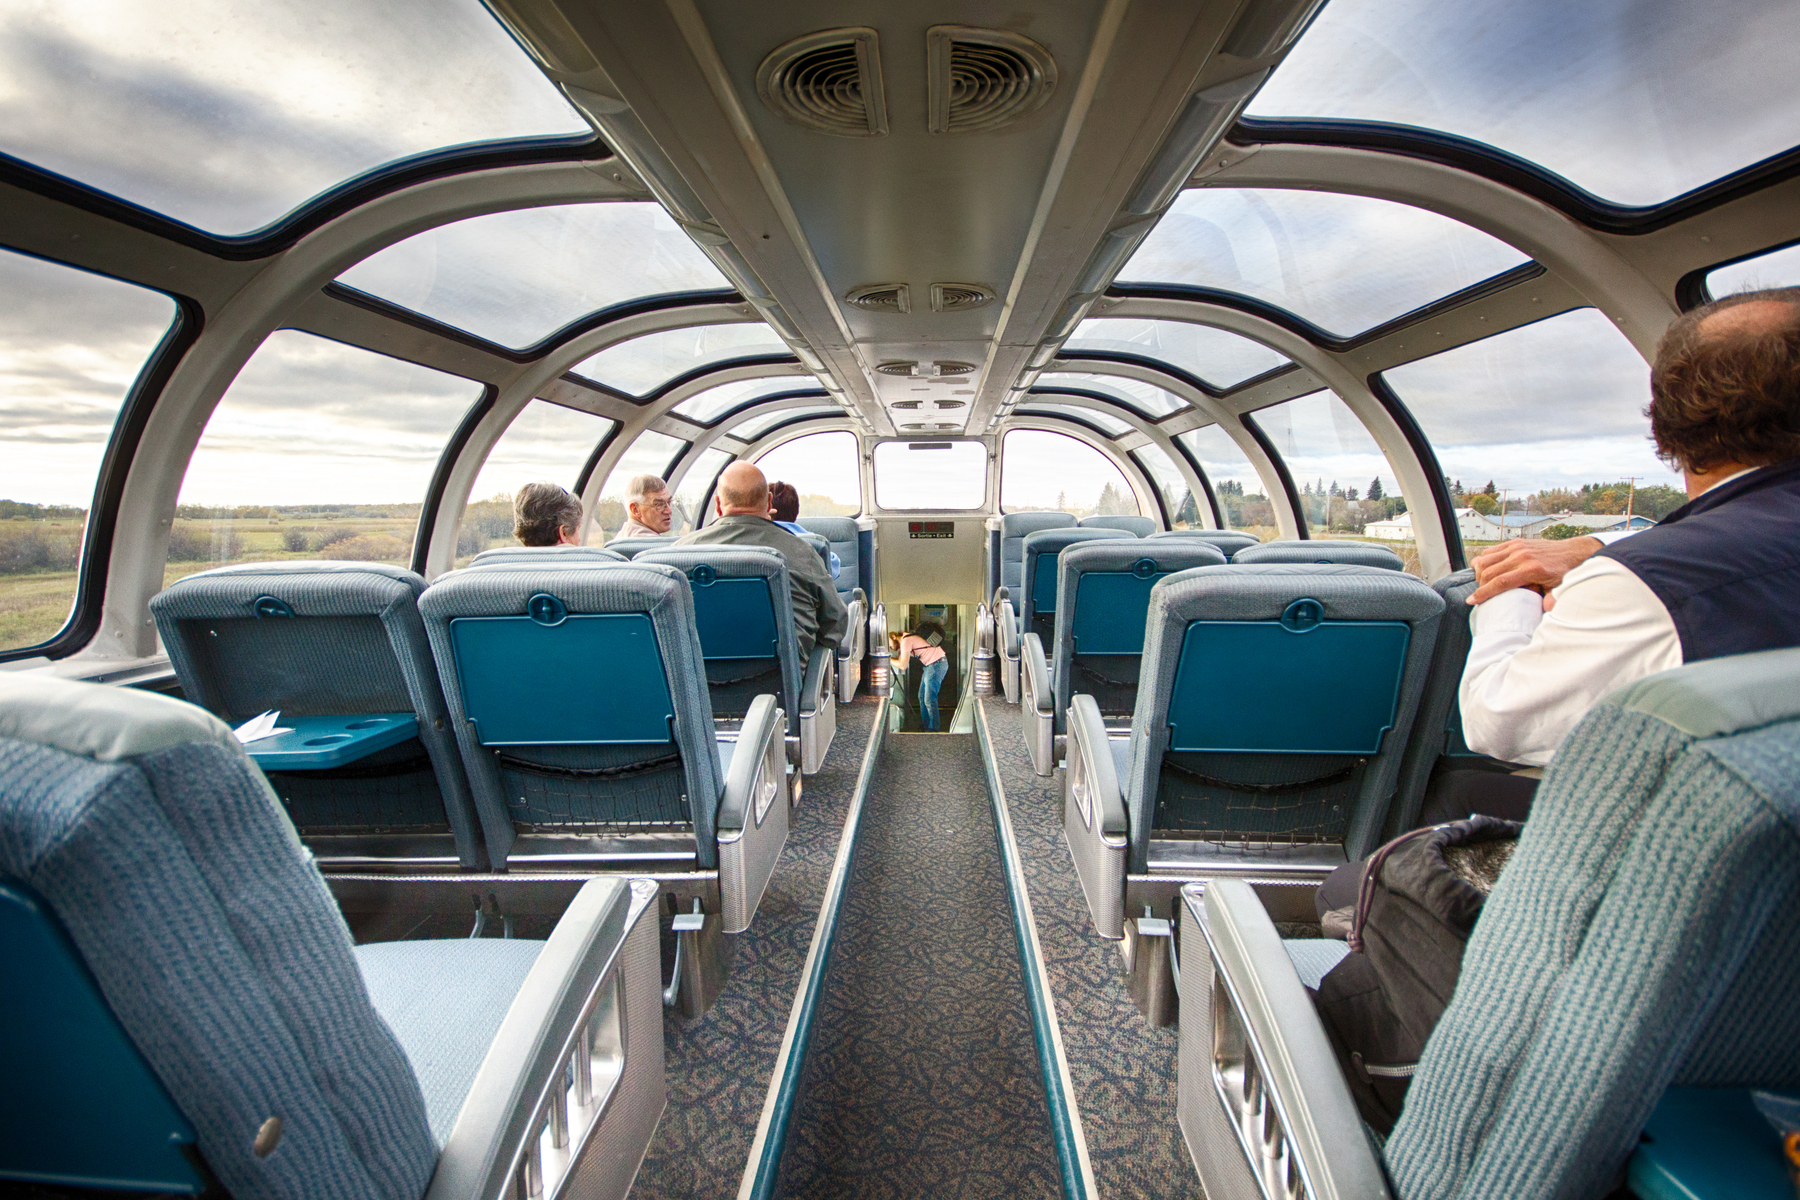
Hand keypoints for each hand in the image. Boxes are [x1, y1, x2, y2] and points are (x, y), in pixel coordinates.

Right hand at [1468, 537, 1602, 607]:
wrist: (1572, 552)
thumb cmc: (1564, 572)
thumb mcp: (1559, 589)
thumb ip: (1551, 599)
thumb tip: (1545, 609)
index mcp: (1531, 569)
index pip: (1499, 582)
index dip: (1482, 593)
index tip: (1472, 601)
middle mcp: (1521, 556)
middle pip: (1488, 571)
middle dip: (1479, 585)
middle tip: (1479, 595)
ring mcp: (1517, 547)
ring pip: (1485, 559)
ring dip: (1479, 572)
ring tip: (1482, 583)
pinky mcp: (1515, 542)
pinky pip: (1491, 550)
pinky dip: (1484, 560)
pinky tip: (1485, 569)